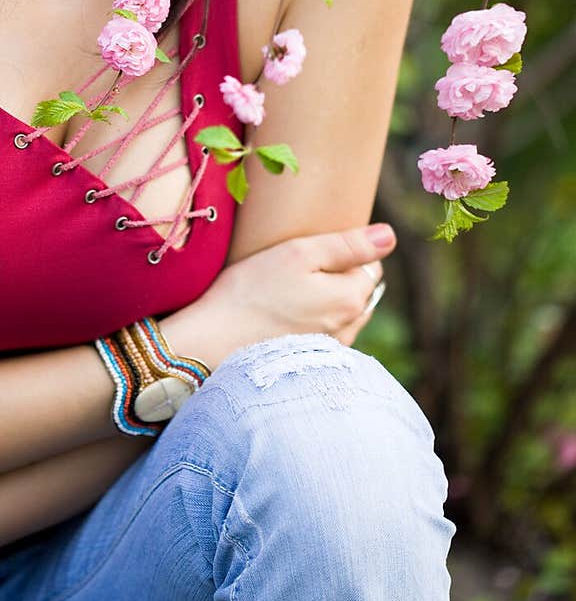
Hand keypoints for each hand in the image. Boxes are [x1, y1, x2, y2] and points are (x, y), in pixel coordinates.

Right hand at [168, 225, 394, 368]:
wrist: (211, 343)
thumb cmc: (251, 291)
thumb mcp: (298, 254)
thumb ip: (348, 245)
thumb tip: (390, 236)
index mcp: (351, 299)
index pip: (371, 266)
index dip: (345, 253)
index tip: (314, 249)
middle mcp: (349, 329)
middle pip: (358, 293)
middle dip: (339, 278)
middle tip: (298, 268)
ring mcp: (329, 351)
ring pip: (342, 316)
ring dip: (327, 302)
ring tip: (289, 293)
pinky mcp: (307, 364)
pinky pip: (323, 336)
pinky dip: (311, 323)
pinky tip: (282, 317)